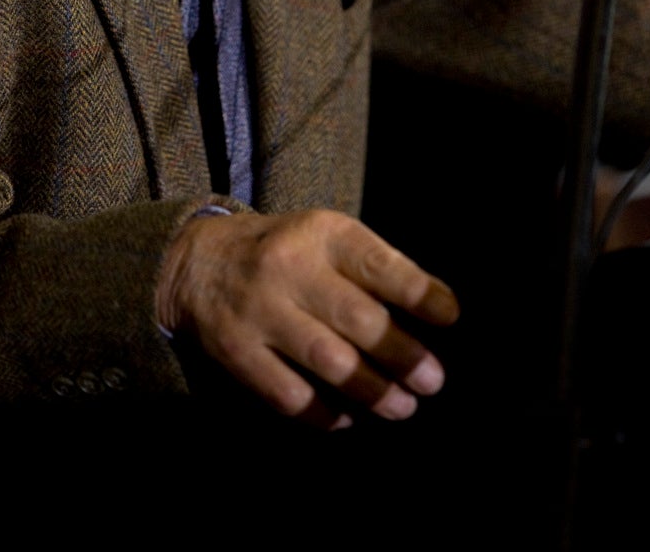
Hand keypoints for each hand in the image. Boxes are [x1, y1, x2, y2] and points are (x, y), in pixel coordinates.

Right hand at [156, 208, 458, 428]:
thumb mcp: (325, 238)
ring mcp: (260, 311)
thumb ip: (374, 269)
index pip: (377, 263)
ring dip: (373, 391)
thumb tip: (437, 310)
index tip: (450, 316)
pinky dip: (325, 414)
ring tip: (403, 407)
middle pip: (357, 318)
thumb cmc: (287, 253)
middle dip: (402, 355)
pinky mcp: (237, 351)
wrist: (199, 263)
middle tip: (433, 380)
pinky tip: (348, 417)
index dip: (418, 292)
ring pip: (328, 362)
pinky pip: (289, 394)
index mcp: (321, 233)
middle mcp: (289, 267)